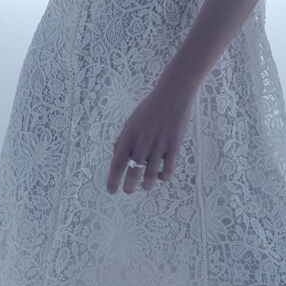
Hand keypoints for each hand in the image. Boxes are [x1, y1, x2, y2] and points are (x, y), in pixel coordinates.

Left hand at [107, 78, 195, 194]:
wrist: (173, 94)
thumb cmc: (150, 108)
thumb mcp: (131, 122)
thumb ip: (122, 140)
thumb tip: (115, 158)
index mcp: (129, 135)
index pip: (117, 163)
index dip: (113, 180)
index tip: (111, 191)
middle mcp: (142, 141)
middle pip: (133, 172)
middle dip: (129, 187)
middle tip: (128, 191)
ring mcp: (159, 144)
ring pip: (150, 175)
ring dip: (146, 185)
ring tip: (145, 186)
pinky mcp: (174, 146)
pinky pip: (168, 170)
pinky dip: (163, 177)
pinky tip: (160, 175)